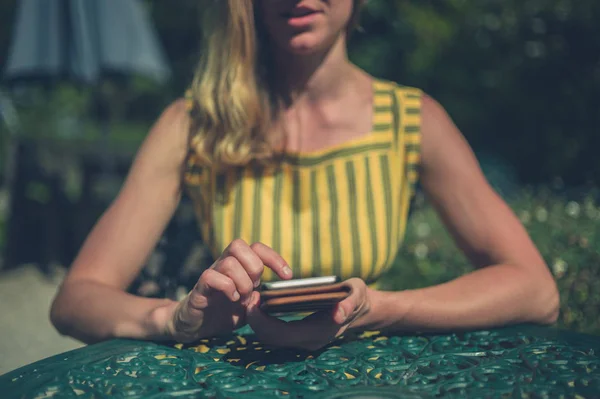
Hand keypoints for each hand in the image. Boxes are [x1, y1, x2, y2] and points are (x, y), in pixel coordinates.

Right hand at [162, 239, 292, 342]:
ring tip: (242, 298)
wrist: (197, 326)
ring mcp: (211, 274)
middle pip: (239, 245)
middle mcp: (224, 265)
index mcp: (240, 266)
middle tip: (254, 286)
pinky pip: (211, 276)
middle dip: (253, 267)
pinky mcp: (199, 288)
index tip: (288, 276)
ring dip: (242, 282)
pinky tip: (232, 299)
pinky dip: (227, 287)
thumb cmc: (225, 312)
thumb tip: (265, 294)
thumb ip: (261, 300)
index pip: (257, 248)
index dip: (275, 258)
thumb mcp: (250, 307)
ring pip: (228, 262)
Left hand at [245, 278, 370, 350]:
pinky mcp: (299, 335)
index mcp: (318, 333)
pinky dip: (264, 321)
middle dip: (254, 320)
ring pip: (270, 338)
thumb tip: (338, 313)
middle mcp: (308, 341)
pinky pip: (275, 333)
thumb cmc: (356, 296)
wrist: (362, 309)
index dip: (262, 319)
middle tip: (247, 296)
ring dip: (256, 321)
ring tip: (250, 297)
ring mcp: (303, 340)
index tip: (253, 299)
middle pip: (270, 338)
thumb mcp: (356, 294)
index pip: (280, 333)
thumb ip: (349, 303)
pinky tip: (260, 303)